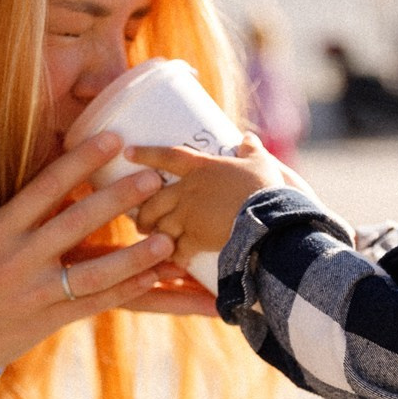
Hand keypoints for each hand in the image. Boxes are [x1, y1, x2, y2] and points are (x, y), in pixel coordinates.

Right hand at [0, 132, 175, 376]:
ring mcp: (34, 292)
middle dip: (118, 198)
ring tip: (167, 238)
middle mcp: (18, 257)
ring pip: (94, 270)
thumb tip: (56, 185)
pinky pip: (94, 303)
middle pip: (76, 222)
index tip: (112, 138)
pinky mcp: (46, 321)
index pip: (45, 186)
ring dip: (135, 255)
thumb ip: (16, 219)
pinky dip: (125, 290)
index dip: (80, 160)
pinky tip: (151, 279)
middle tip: (154, 178)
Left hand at [128, 134, 285, 272]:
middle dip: (143, 210)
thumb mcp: (260, 163)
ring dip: (154, 233)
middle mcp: (188, 190)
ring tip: (152, 241)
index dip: (146, 154)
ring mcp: (189, 216)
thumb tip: (247, 137)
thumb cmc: (265, 187)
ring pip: (160, 225)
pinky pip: (177, 250)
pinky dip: (174, 256)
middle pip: (154, 199)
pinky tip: (175, 261)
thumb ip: (251, 150)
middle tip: (139, 219)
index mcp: (201, 168)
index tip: (127, 153)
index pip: (167, 156)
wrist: (270, 218)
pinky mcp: (195, 239)